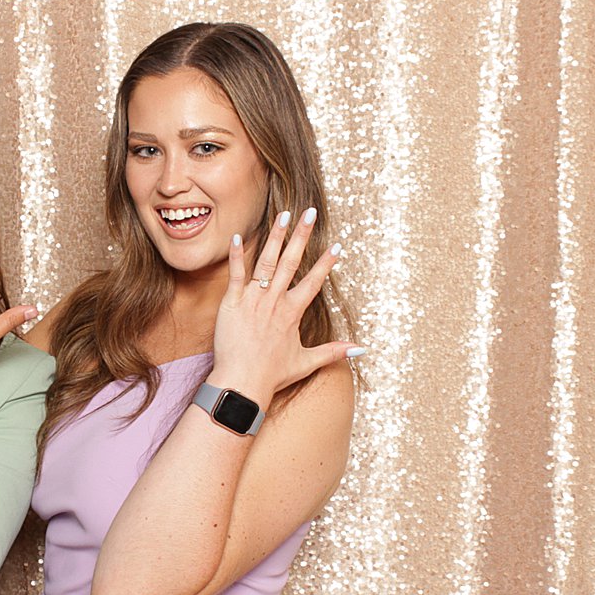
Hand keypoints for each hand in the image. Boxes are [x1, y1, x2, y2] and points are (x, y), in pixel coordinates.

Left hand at [208, 208, 361, 408]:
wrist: (242, 382)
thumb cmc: (272, 374)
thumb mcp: (307, 362)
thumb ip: (333, 351)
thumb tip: (362, 350)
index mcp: (293, 312)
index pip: (313, 281)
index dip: (326, 263)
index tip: (337, 245)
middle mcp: (276, 301)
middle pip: (292, 261)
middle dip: (302, 235)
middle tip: (311, 212)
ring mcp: (254, 299)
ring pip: (267, 261)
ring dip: (276, 236)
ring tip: (284, 214)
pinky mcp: (233, 302)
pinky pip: (236, 274)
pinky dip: (237, 255)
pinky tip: (238, 236)